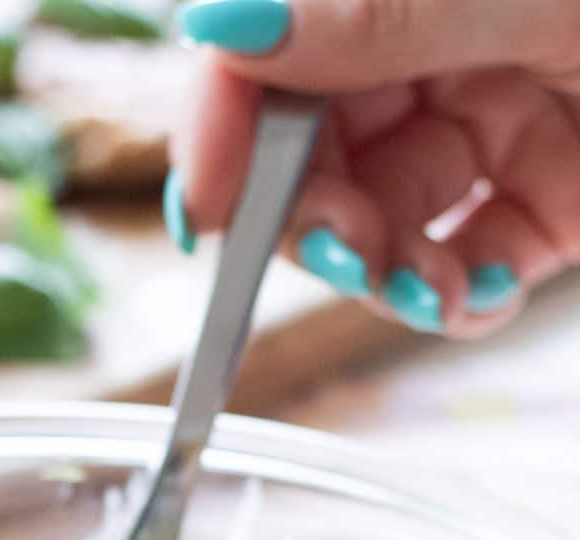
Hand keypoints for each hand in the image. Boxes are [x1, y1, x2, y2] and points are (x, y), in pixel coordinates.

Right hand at [168, 0, 579, 335]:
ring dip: (384, 277)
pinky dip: (459, 304)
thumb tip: (223, 26)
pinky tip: (478, 294)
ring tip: (426, 292)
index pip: (272, 42)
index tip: (200, 203)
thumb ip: (375, 13)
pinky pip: (468, 270)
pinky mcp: (548, 203)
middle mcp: (444, 47)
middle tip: (339, 251)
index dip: (222, 122)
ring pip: (380, 222)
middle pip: (312, 149)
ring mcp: (495, 125)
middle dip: (307, 219)